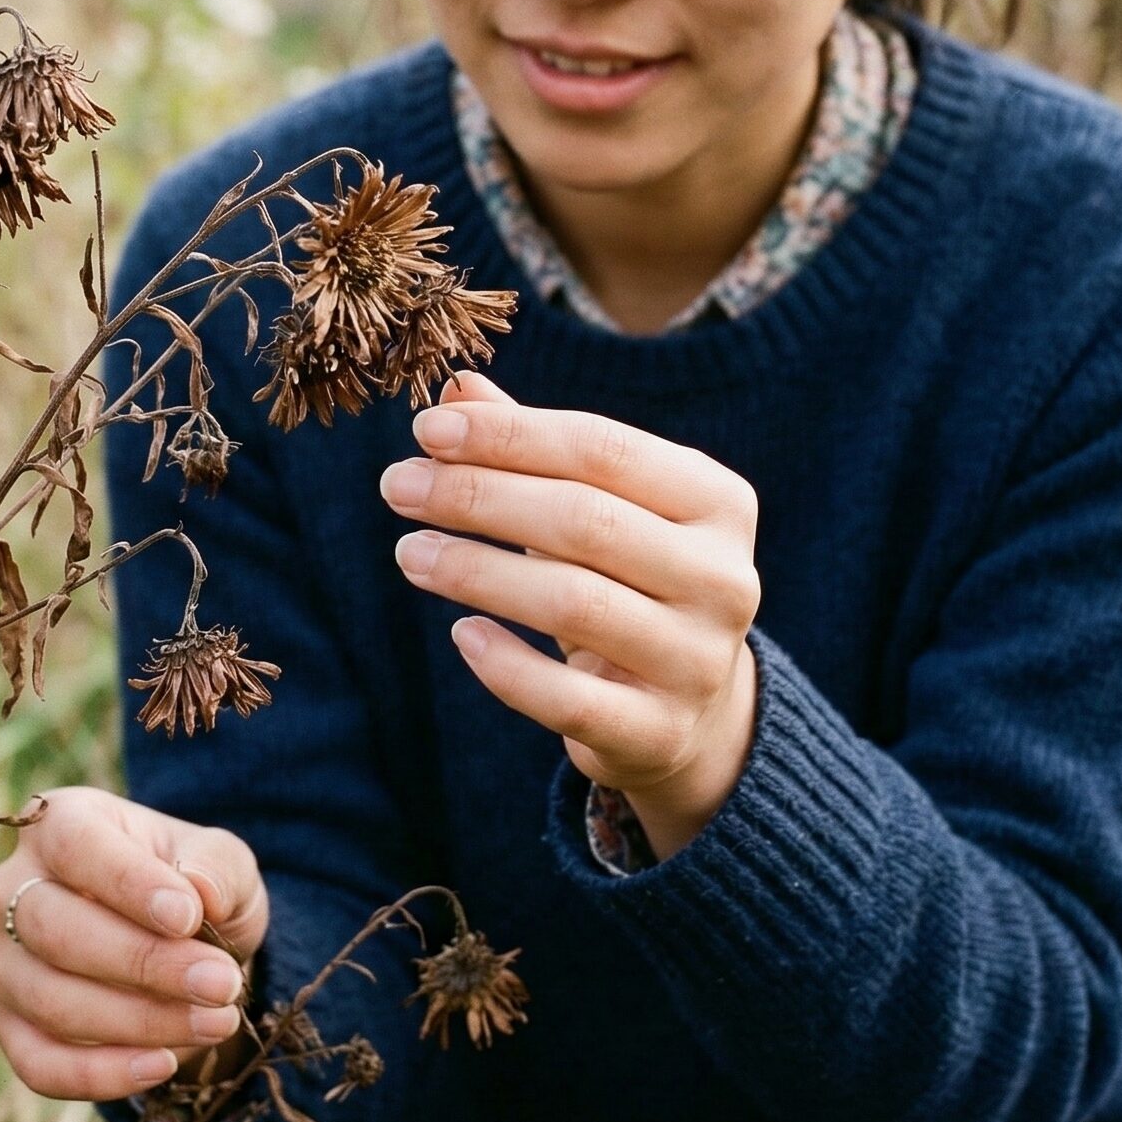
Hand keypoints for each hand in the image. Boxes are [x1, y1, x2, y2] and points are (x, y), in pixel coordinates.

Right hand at [0, 785, 268, 1100]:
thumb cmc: (194, 888)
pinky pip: (38, 1063)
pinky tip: (163, 1066)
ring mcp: (4, 961)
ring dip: (137, 1022)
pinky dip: (100, 1074)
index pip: (76, 845)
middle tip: (221, 984)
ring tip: (215, 1021)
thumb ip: (217, 868)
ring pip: (49, 1000)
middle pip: (55, 929)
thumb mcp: (223, 862)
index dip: (129, 883)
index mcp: (61, 823)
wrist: (182, 945)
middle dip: (144, 964)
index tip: (189, 917)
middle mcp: (12, 887)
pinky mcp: (10, 1027)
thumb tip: (198, 891)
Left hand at [381, 369, 759, 859]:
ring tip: (409, 552)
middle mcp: (723, 577)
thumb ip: (533, 449)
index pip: (602, 448)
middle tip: (399, 487)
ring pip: (573, 603)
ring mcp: (697, 660)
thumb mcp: (599, 507)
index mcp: (717, 501)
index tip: (426, 431)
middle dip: (478, 497)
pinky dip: (505, 664)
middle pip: (584, 520)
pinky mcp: (659, 732)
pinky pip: (566, 698)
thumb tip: (456, 389)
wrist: (692, 713)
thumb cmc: (630, 581)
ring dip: (476, 570)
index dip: (508, 435)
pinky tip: (461, 633)